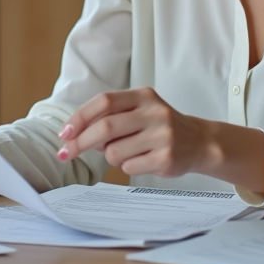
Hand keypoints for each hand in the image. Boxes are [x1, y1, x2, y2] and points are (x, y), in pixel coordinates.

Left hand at [55, 89, 214, 177]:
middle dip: (81, 143)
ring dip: (110, 156)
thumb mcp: (139, 111)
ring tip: (128, 152)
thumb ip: (110, 117)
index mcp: (143, 96)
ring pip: (114, 152)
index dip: (80, 117)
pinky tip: (142, 159)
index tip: (65, 133)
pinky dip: (127, 166)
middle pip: (105, 127)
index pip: (104, 101)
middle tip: (66, 153)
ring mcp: (162, 135)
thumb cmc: (159, 127)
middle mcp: (154, 112)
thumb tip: (74, 135)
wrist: (199, 141)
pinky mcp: (166, 157)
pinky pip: (128, 167)